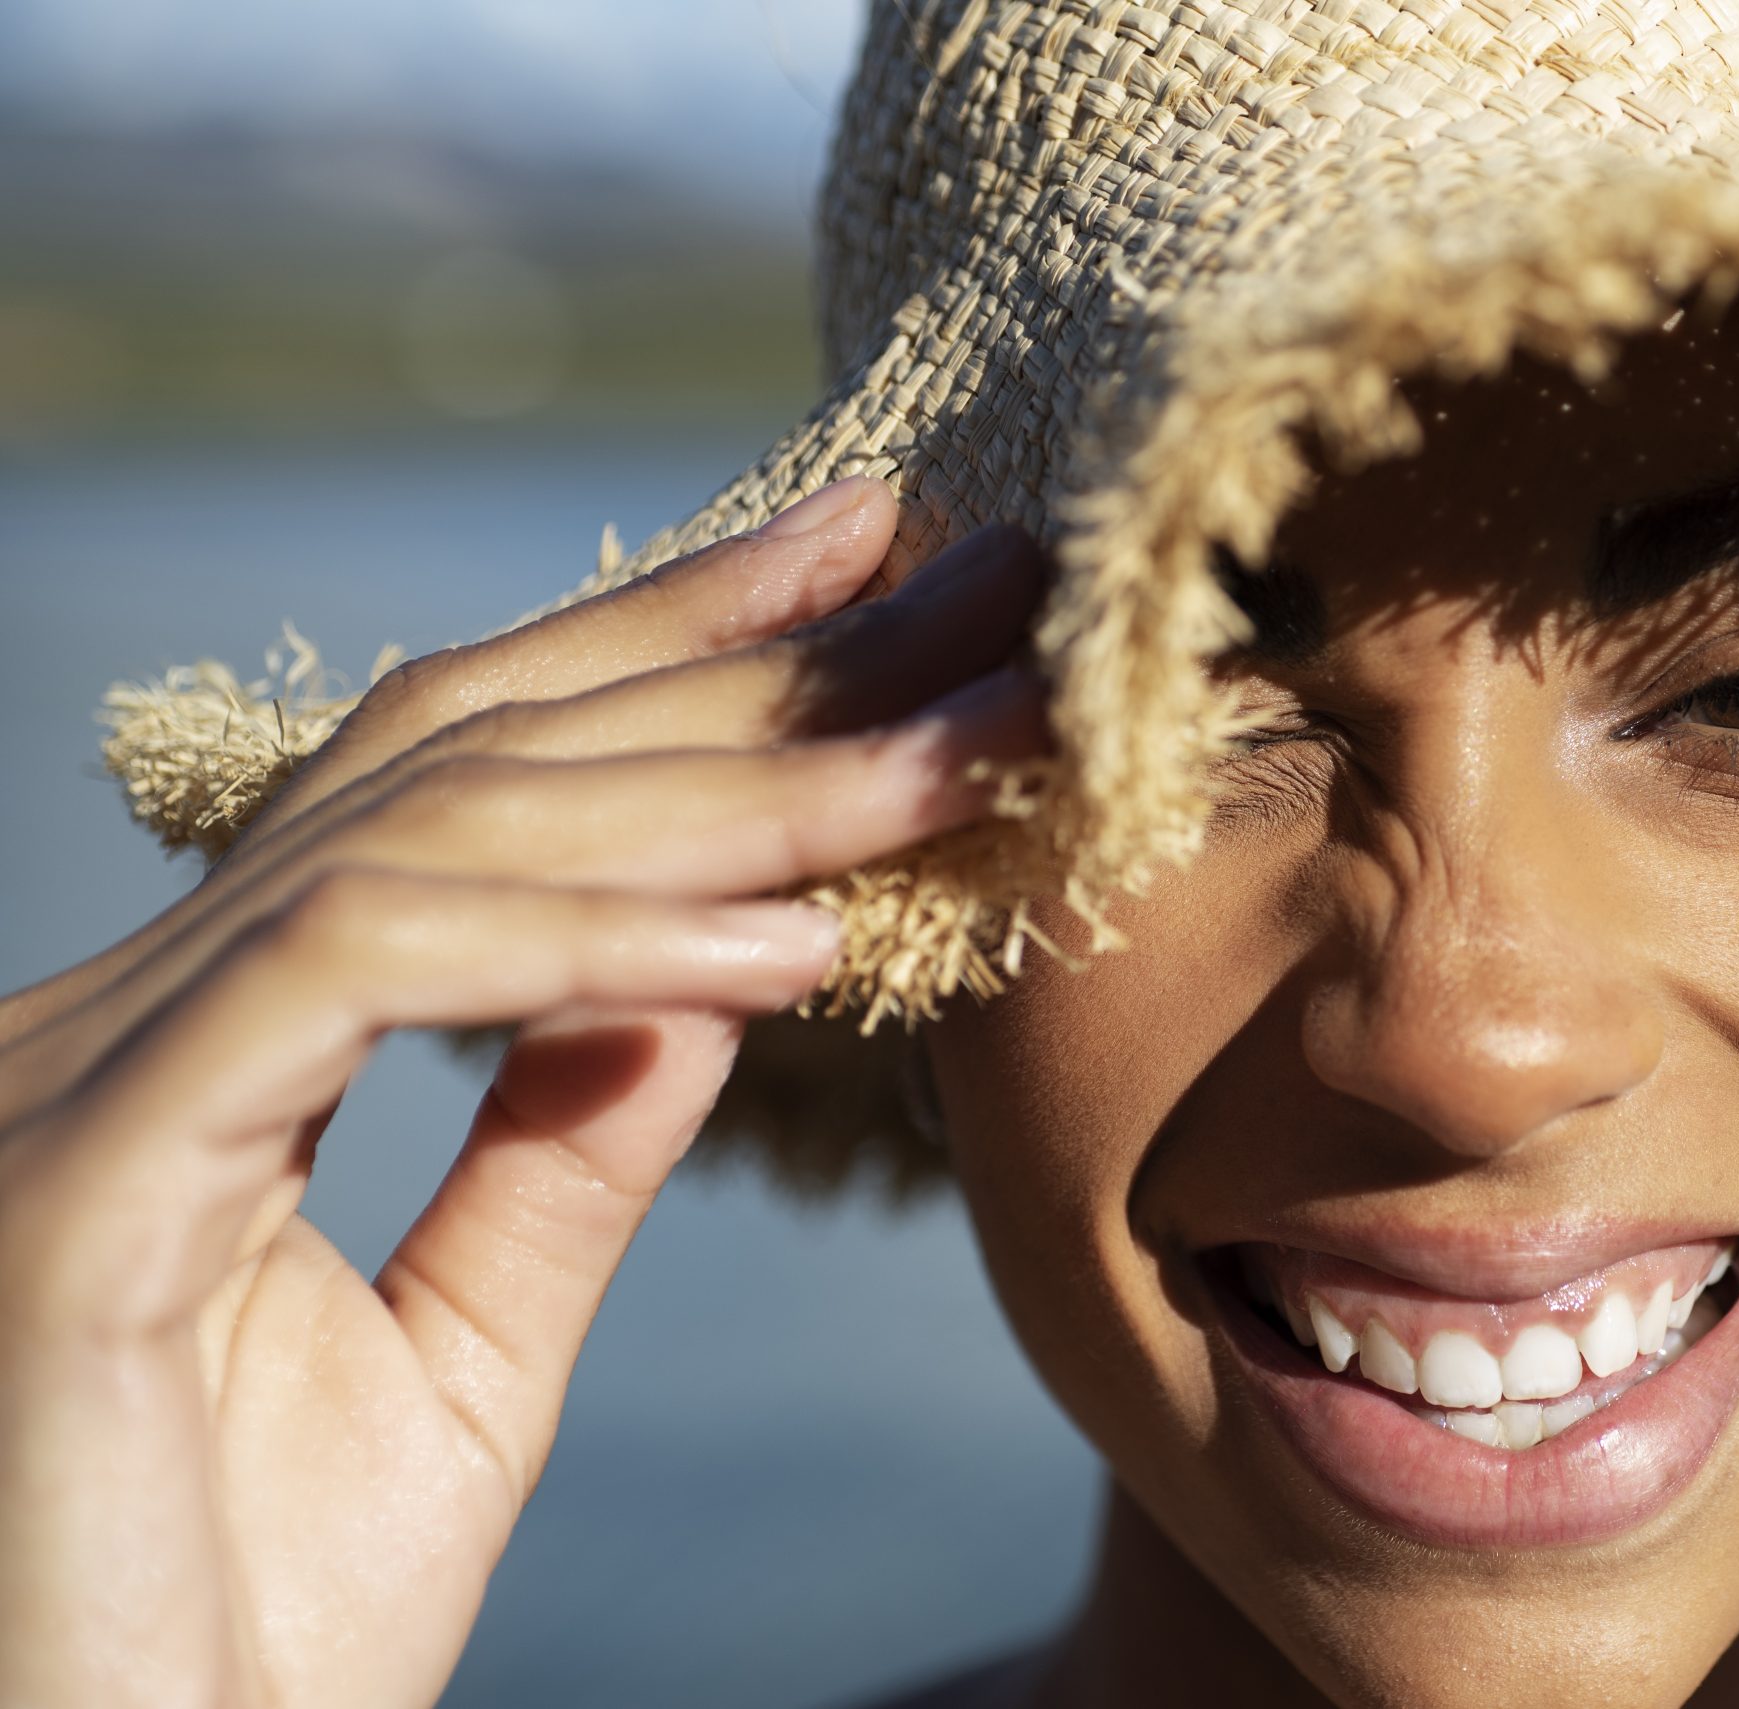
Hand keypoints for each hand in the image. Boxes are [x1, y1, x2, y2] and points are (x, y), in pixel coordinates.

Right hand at [0, 481, 1051, 1708]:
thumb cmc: (241, 1632)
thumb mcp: (460, 1355)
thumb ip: (567, 1143)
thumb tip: (719, 961)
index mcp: (202, 1040)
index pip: (458, 775)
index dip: (671, 650)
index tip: (880, 570)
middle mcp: (121, 1016)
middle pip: (469, 754)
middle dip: (743, 662)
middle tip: (976, 577)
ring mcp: (76, 1081)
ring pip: (437, 835)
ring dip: (731, 790)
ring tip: (953, 758)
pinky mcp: (71, 1183)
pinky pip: (359, 970)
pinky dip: (588, 943)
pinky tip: (791, 944)